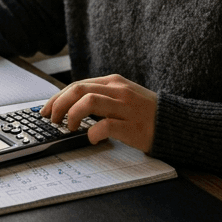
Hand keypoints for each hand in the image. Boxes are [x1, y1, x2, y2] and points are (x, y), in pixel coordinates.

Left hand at [41, 74, 158, 151]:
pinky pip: (106, 126)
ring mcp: (126, 108)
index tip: (46, 110)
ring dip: (72, 115)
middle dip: (59, 104)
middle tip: (51, 119)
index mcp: (114, 82)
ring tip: (68, 128)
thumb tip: (71, 106)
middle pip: (78, 89)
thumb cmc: (146, 113)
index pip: (78, 84)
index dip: (58, 97)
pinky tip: (90, 138)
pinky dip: (93, 132)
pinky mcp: (132, 126)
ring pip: (89, 101)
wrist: (175, 124)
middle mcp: (119, 91)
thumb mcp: (123, 97)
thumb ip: (102, 97)